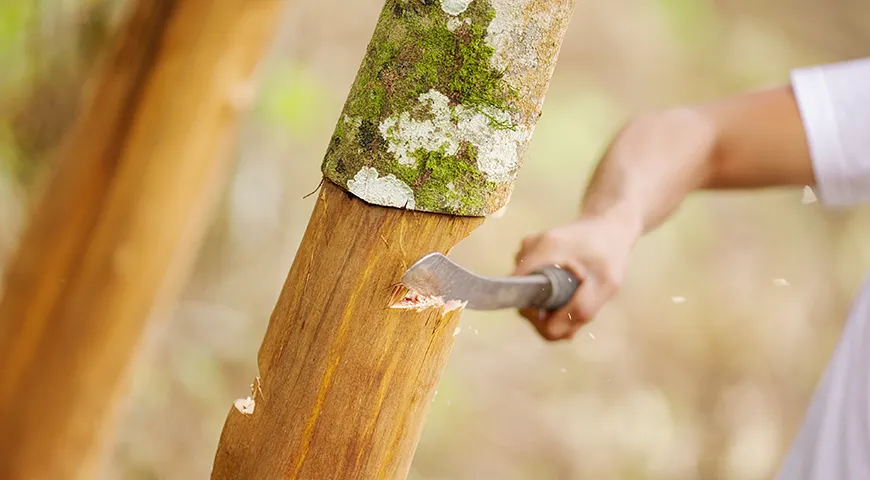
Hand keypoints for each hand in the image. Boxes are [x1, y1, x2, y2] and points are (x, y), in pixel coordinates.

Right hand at [512, 213, 640, 340]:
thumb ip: (581, 310)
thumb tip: (555, 333)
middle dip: (548, 312)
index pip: (520, 296)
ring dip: (550, 302)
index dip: (538, 317)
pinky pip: (532, 283)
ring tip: (577, 292)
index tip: (562, 319)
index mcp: (544, 250)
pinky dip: (548, 291)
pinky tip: (569, 284)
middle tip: (577, 309)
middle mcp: (528, 248)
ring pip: (528, 292)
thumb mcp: (605, 284)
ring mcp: (526, 249)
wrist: (608, 225)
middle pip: (524, 297)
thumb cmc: (609, 253)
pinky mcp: (528, 253)